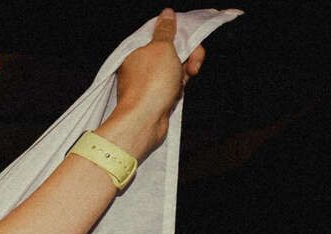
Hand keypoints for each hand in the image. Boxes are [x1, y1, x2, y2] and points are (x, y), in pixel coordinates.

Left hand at [109, 9, 206, 156]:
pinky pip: (174, 86)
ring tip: (176, 86)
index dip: (182, 37)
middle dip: (187, 58)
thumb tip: (166, 14)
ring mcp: (148, 81)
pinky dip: (177, 90)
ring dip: (182, 76)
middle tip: (191, 67)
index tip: (193, 41)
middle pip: (174, 51)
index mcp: (137, 49)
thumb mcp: (161, 48)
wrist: (143, 122)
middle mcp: (141, 64)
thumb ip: (166, 30)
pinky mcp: (155, 96)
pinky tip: (173, 97)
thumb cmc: (151, 85)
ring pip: (176, 69)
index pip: (164, 33)